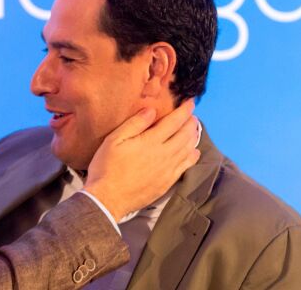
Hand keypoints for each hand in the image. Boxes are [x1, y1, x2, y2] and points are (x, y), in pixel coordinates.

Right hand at [83, 100, 199, 220]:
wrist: (108, 198)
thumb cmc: (106, 167)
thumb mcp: (114, 140)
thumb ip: (134, 124)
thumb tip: (152, 110)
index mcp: (151, 141)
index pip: (174, 122)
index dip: (184, 111)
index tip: (190, 102)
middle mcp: (164, 154)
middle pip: (185, 135)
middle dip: (190, 122)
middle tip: (192, 115)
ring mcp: (167, 169)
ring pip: (188, 150)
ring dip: (193, 137)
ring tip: (193, 130)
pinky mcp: (167, 182)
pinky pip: (185, 167)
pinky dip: (192, 157)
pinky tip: (193, 152)